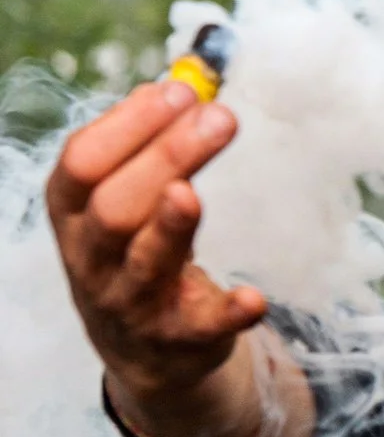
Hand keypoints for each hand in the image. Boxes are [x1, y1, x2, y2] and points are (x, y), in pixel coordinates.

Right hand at [46, 81, 265, 424]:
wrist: (145, 352)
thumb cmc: (135, 252)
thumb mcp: (124, 201)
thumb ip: (146, 148)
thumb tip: (178, 84)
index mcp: (74, 216)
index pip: (81, 164)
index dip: (128, 125)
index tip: (180, 90)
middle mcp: (94, 260)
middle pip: (114, 206)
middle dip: (163, 157)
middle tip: (220, 116)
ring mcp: (133, 302)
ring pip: (142, 262)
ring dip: (169, 226)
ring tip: (191, 192)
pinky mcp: (180, 338)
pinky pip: (202, 327)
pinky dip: (228, 311)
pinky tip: (255, 297)